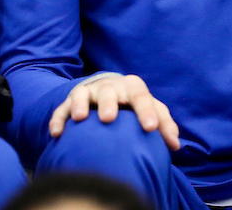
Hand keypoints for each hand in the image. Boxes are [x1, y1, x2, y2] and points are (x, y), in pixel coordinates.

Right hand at [49, 74, 179, 151]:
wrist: (109, 92)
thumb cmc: (134, 106)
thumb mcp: (151, 110)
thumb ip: (164, 124)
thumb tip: (175, 144)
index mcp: (132, 88)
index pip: (141, 96)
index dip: (146, 110)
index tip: (150, 128)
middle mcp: (109, 88)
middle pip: (109, 91)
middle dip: (108, 103)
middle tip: (109, 119)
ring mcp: (88, 94)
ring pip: (82, 95)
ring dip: (80, 105)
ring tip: (80, 118)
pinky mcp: (70, 102)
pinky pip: (62, 109)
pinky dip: (58, 119)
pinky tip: (56, 134)